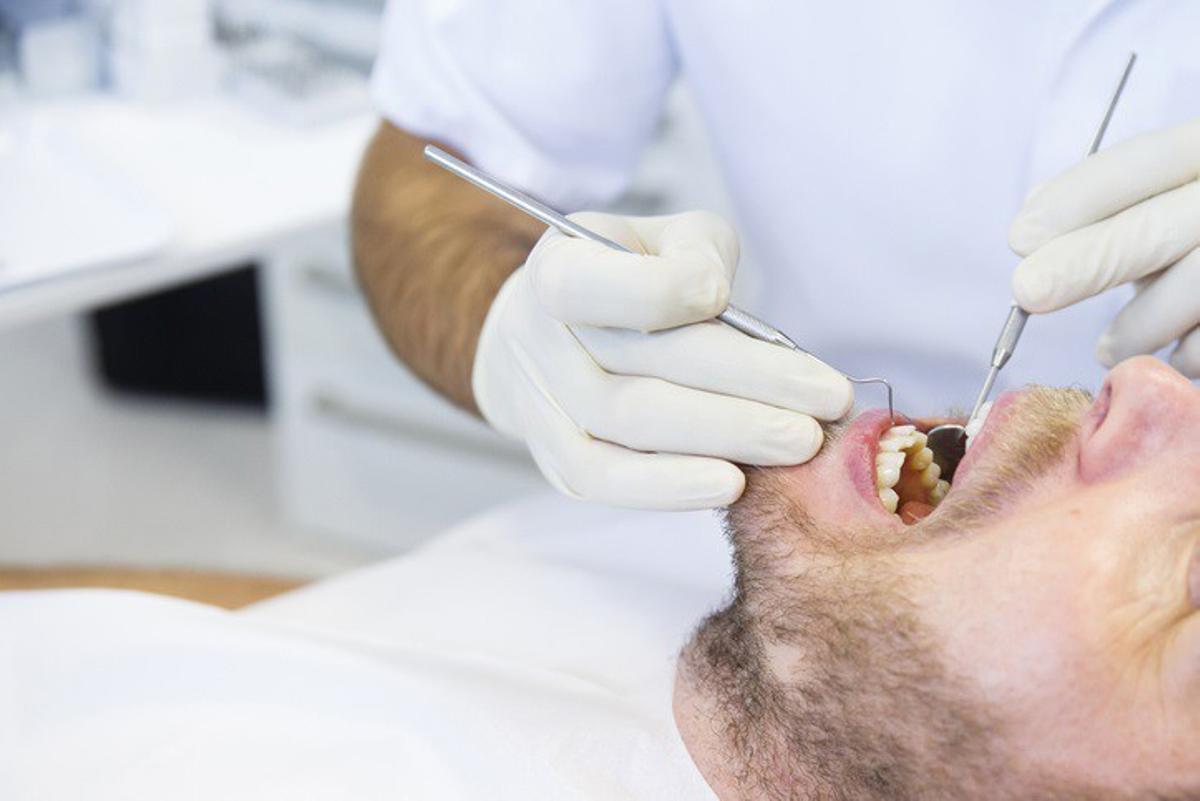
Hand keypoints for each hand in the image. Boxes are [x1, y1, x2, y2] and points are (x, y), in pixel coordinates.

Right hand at [473, 211, 852, 509]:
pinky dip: (671, 487)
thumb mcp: (663, 240)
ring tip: (800, 441)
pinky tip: (735, 484)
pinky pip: (610, 482)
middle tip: (824, 398)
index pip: (596, 284)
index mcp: (558, 269)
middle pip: (640, 365)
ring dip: (726, 435)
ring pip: (633, 426)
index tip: (722, 295)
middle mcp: (538, 337)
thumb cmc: (630, 279)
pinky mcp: (558, 460)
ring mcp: (544, 405)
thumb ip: (695, 255)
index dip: (660, 291)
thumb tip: (718, 301)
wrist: (556, 337)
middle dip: (744, 382)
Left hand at [1009, 118, 1199, 376]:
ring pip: (1192, 288)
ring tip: (1106, 349)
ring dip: (1138, 326)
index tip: (1020, 237)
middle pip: (1158, 228)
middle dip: (1087, 263)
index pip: (1145, 163)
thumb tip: (1032, 222)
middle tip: (1028, 292)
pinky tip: (1174, 357)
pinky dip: (1190, 352)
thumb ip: (1119, 197)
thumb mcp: (1177, 189)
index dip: (1079, 199)